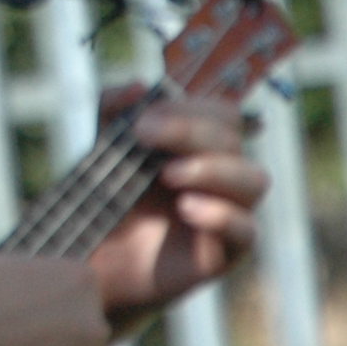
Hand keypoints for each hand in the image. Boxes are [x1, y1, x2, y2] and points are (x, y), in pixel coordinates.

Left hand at [86, 88, 268, 324]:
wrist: (91, 259)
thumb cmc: (105, 198)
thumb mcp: (103, 143)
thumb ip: (115, 107)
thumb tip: (142, 85)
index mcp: (202, 145)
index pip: (224, 113)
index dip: (193, 107)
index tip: (144, 118)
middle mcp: (222, 175)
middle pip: (235, 140)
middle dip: (191, 132)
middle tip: (143, 135)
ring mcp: (228, 214)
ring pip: (255, 180)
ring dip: (213, 169)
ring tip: (167, 175)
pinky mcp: (224, 254)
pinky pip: (247, 231)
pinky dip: (220, 214)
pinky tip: (185, 209)